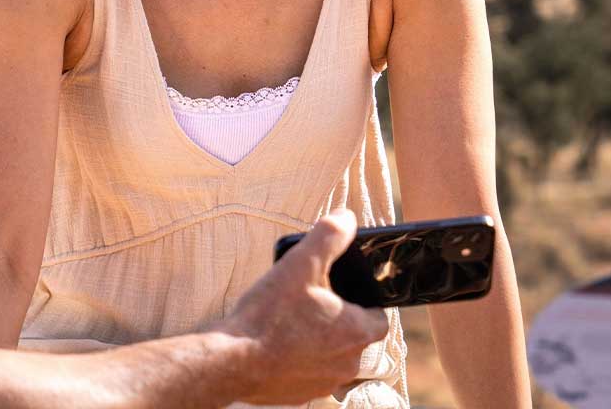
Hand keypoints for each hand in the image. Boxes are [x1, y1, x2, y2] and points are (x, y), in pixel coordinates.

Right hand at [217, 210, 387, 405]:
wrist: (230, 361)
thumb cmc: (268, 316)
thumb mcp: (300, 264)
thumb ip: (329, 236)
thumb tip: (347, 219)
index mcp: (357, 332)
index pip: (379, 316)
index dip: (362, 301)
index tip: (338, 291)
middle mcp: (348, 364)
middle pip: (354, 335)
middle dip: (336, 320)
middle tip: (308, 303)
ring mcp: (324, 383)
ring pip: (331, 356)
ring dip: (318, 341)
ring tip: (289, 323)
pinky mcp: (301, 395)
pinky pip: (308, 372)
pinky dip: (298, 360)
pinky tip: (276, 344)